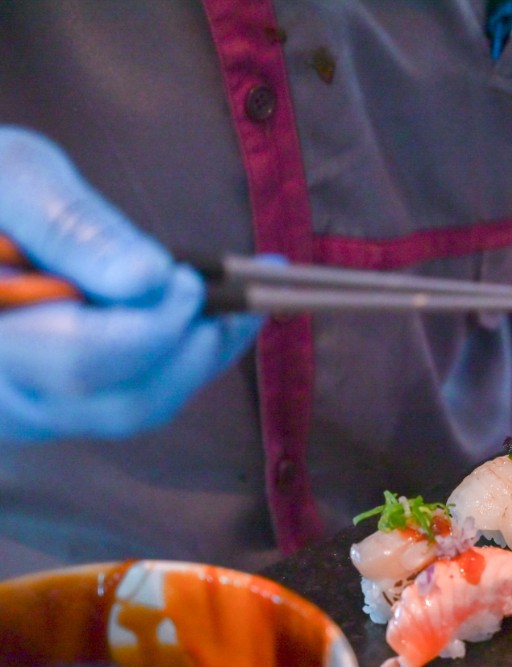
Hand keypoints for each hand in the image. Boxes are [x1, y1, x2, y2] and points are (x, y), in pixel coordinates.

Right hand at [0, 128, 260, 440]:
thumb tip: (150, 279)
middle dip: (195, 346)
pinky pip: (139, 397)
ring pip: (141, 407)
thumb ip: (70, 224)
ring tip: (249, 295)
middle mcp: (5, 392)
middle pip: (125, 401)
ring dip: (206, 352)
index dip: (153, 328)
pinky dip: (190, 355)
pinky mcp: (64, 405)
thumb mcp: (10, 175)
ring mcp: (33, 408)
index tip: (188, 279)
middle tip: (239, 291)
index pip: (83, 362)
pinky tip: (227, 312)